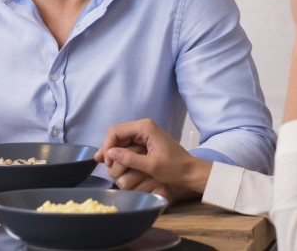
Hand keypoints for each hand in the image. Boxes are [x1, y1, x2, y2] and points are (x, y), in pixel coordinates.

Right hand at [95, 119, 211, 194]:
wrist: (190, 171)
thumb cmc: (175, 168)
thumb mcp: (152, 166)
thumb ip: (130, 159)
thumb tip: (110, 153)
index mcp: (145, 127)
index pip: (116, 131)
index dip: (108, 146)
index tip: (107, 162)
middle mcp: (143, 126)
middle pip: (116, 134)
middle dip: (109, 148)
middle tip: (106, 165)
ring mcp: (143, 133)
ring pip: (120, 139)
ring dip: (113, 151)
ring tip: (108, 165)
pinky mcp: (144, 140)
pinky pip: (127, 144)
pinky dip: (120, 152)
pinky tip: (114, 162)